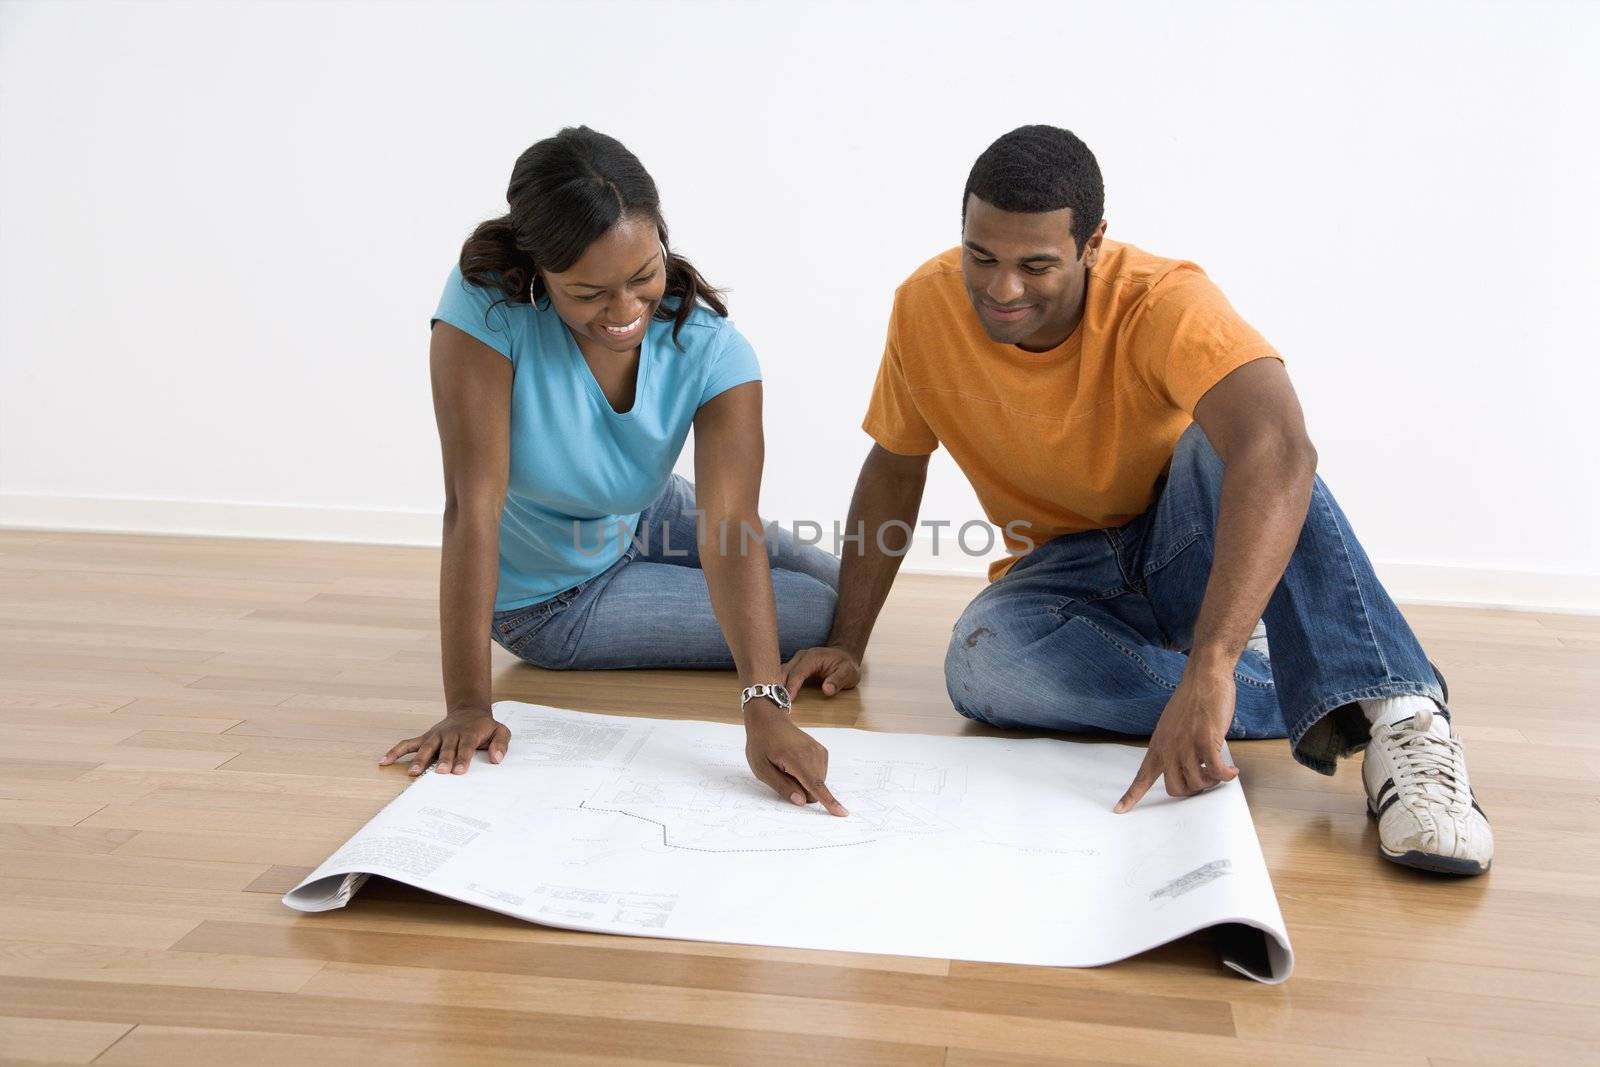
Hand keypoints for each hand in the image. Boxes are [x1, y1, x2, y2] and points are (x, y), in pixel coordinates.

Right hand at [379, 708, 510, 775]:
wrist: (469, 711)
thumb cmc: (485, 727)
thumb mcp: (500, 731)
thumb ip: (501, 743)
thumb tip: (497, 758)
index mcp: (469, 733)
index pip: (466, 746)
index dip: (462, 758)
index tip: (460, 771)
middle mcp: (450, 734)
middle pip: (446, 748)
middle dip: (442, 760)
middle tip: (439, 772)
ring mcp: (436, 735)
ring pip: (426, 747)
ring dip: (419, 759)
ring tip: (412, 773)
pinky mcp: (426, 737)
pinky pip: (408, 744)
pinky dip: (396, 751)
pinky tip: (384, 761)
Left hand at [743, 703, 848, 815]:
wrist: (769, 720)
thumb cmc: (761, 743)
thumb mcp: (761, 768)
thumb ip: (782, 786)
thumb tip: (801, 801)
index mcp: (797, 759)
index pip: (816, 786)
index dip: (829, 802)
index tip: (843, 814)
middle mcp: (813, 755)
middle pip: (815, 789)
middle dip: (801, 791)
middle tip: (781, 774)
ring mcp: (819, 752)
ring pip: (818, 783)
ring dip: (803, 782)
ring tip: (787, 766)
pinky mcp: (821, 752)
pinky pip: (819, 775)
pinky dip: (808, 775)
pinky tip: (795, 764)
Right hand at [780, 644, 861, 696]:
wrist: (844, 656)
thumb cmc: (846, 665)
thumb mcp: (848, 672)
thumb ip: (838, 680)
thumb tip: (827, 689)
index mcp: (813, 657)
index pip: (798, 672)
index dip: (792, 686)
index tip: (787, 699)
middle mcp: (801, 657)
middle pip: (784, 672)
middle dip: (778, 687)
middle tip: (776, 704)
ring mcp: (795, 661)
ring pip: (780, 673)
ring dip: (775, 687)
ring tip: (773, 702)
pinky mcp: (793, 668)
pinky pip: (782, 676)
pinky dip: (778, 685)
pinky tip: (776, 697)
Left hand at [1114, 668, 1238, 812]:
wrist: (1203, 678)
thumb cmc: (1191, 702)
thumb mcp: (1172, 727)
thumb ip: (1172, 748)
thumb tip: (1185, 769)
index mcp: (1157, 746)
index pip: (1141, 777)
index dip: (1131, 796)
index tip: (1119, 811)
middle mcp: (1168, 749)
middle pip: (1175, 789)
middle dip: (1193, 790)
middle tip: (1206, 778)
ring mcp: (1186, 746)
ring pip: (1198, 783)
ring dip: (1213, 781)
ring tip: (1220, 769)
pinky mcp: (1206, 742)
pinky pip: (1217, 773)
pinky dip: (1227, 775)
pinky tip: (1232, 771)